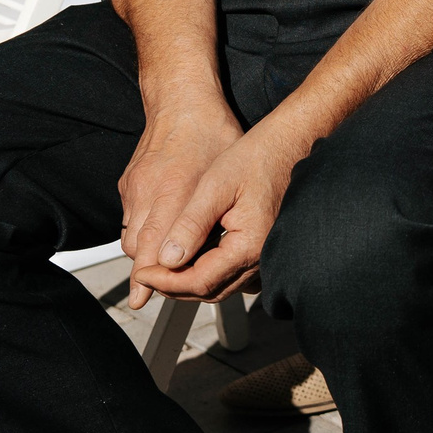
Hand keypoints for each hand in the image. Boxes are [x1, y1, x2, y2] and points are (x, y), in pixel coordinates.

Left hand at [127, 115, 297, 307]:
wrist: (292, 142)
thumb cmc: (258, 156)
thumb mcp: (215, 186)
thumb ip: (190, 225)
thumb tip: (166, 260)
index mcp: (249, 245)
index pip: (199, 281)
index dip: (165, 281)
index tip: (141, 273)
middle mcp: (262, 258)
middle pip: (211, 290)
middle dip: (175, 286)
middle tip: (148, 272)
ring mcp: (266, 256)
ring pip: (223, 286)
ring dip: (192, 282)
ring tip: (167, 268)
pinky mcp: (266, 249)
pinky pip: (236, 275)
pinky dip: (212, 273)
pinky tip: (196, 259)